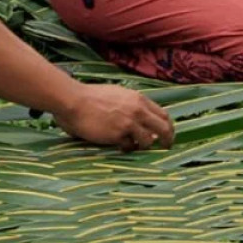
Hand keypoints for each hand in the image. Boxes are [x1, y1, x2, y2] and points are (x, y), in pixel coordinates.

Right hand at [52, 84, 174, 152]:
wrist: (75, 101)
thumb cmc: (91, 96)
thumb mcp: (118, 94)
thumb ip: (131, 104)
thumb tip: (141, 117)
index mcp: (138, 98)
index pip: (163, 114)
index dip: (167, 127)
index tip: (166, 135)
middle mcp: (137, 110)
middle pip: (164, 129)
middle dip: (167, 140)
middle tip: (164, 148)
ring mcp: (129, 122)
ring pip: (148, 141)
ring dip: (142, 146)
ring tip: (133, 146)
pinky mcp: (118, 134)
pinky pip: (129, 147)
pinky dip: (126, 149)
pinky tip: (119, 146)